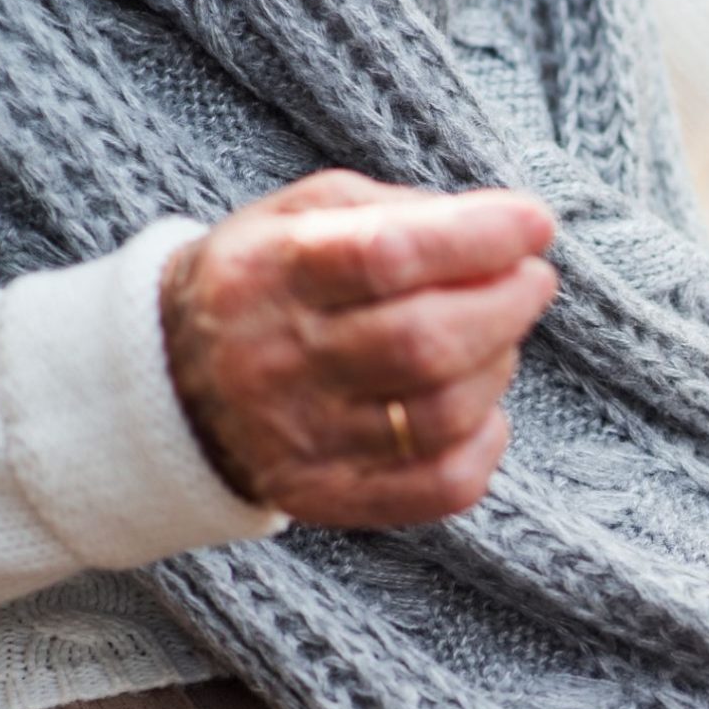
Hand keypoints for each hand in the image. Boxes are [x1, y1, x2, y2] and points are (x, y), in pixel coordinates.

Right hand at [161, 170, 557, 528]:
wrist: (174, 380)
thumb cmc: (272, 280)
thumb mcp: (305, 215)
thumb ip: (400, 212)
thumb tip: (508, 230)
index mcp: (272, 272)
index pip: (387, 255)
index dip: (478, 238)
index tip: (534, 224)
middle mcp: (280, 360)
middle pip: (424, 343)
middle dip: (506, 306)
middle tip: (532, 282)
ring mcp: (303, 438)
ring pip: (441, 414)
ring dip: (499, 368)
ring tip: (499, 337)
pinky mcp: (329, 496)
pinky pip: (440, 486)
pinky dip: (486, 443)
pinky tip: (483, 409)